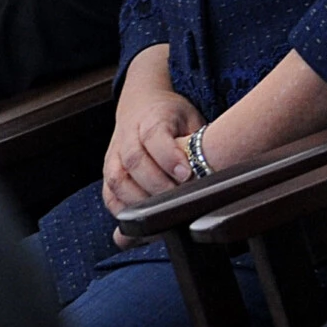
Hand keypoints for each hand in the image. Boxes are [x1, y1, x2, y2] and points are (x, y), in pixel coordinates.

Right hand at [102, 49, 202, 217]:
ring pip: (118, 180)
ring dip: (139, 200)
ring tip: (163, 213)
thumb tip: (218, 167)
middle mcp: (127, 136)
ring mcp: (114, 154)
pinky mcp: (108, 171)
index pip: (155, 136)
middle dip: (158, 184)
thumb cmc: (171, 116)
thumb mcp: (190, 118)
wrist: (139, 104)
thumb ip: (197, 142)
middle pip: (135, 161)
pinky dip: (123, 211)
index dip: (169, 156)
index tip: (187, 174)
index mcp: (151, 118)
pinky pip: (109, 195)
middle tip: (179, 199)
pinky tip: (141, 222)